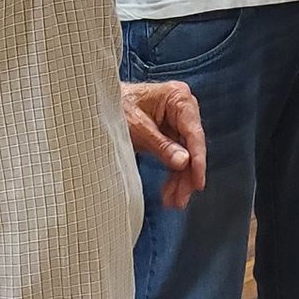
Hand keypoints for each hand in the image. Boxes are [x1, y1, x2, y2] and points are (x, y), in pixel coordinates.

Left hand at [120, 81, 206, 208]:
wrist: (100, 103)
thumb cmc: (116, 106)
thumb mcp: (136, 128)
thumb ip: (161, 145)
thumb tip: (184, 162)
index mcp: (178, 97)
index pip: (193, 132)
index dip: (197, 159)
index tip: (198, 181)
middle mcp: (182, 108)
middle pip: (191, 146)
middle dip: (186, 175)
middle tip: (181, 198)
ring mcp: (177, 121)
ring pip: (185, 155)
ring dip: (180, 180)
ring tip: (174, 201)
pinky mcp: (170, 132)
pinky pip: (176, 156)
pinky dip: (173, 174)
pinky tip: (169, 192)